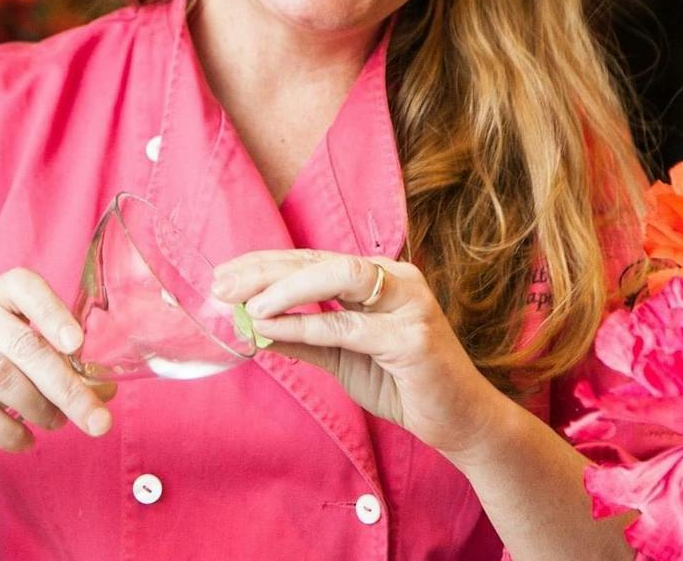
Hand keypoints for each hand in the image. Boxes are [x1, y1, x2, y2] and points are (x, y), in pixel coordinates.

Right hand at [0, 268, 114, 450]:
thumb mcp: (7, 340)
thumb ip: (52, 357)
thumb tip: (105, 392)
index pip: (24, 286)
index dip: (53, 312)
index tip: (78, 343)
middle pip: (22, 345)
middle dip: (65, 385)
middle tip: (95, 417)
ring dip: (37, 407)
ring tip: (57, 423)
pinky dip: (6, 430)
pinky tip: (24, 440)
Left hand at [212, 251, 499, 459]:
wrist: (461, 422)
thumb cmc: (404, 386)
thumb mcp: (342, 358)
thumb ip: (303, 339)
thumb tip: (252, 327)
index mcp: (380, 276)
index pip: (313, 259)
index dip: (266, 264)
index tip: (225, 275)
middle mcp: (395, 277)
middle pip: (319, 260)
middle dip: (266, 270)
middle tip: (222, 284)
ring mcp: (408, 302)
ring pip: (338, 277)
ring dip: (285, 288)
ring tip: (245, 304)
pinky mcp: (412, 335)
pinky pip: (348, 326)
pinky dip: (306, 325)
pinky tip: (272, 327)